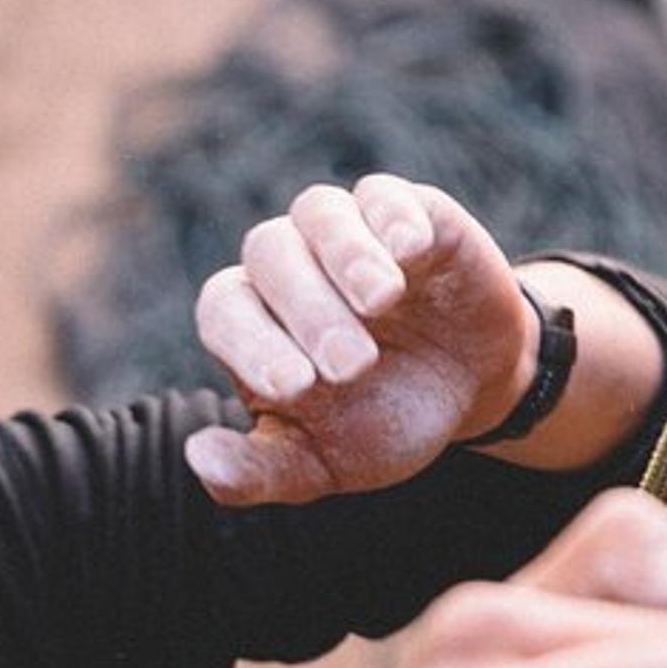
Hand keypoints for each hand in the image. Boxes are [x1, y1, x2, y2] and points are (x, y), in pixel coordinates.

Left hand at [184, 175, 536, 505]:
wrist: (468, 392)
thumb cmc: (379, 422)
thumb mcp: (319, 464)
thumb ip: (256, 472)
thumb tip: (198, 457)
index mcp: (252, 322)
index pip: (225, 311)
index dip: (251, 343)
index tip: (296, 387)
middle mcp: (287, 267)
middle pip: (269, 255)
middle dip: (307, 310)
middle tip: (352, 365)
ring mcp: (345, 234)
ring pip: (318, 212)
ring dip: (345, 254)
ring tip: (381, 302)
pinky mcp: (409, 214)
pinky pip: (386, 195)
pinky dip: (395, 216)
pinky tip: (412, 252)